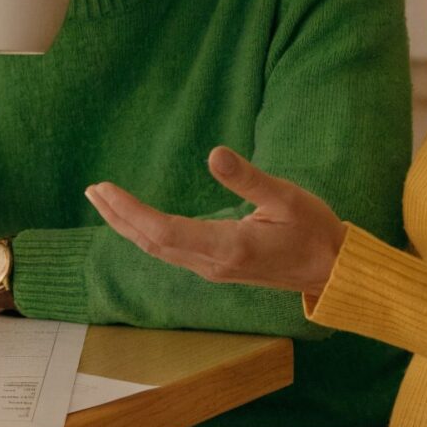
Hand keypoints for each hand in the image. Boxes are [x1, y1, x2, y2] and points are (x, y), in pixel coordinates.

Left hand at [84, 147, 346, 295]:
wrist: (334, 272)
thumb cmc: (315, 232)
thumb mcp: (287, 198)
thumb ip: (249, 178)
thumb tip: (214, 153)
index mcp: (227, 247)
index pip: (163, 230)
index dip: (130, 210)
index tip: (105, 188)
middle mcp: (213, 263)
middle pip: (152, 241)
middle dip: (119, 216)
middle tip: (93, 190)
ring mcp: (214, 269)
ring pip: (159, 249)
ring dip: (128, 226)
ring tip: (104, 202)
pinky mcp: (218, 267)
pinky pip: (171, 251)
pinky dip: (147, 234)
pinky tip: (137, 222)